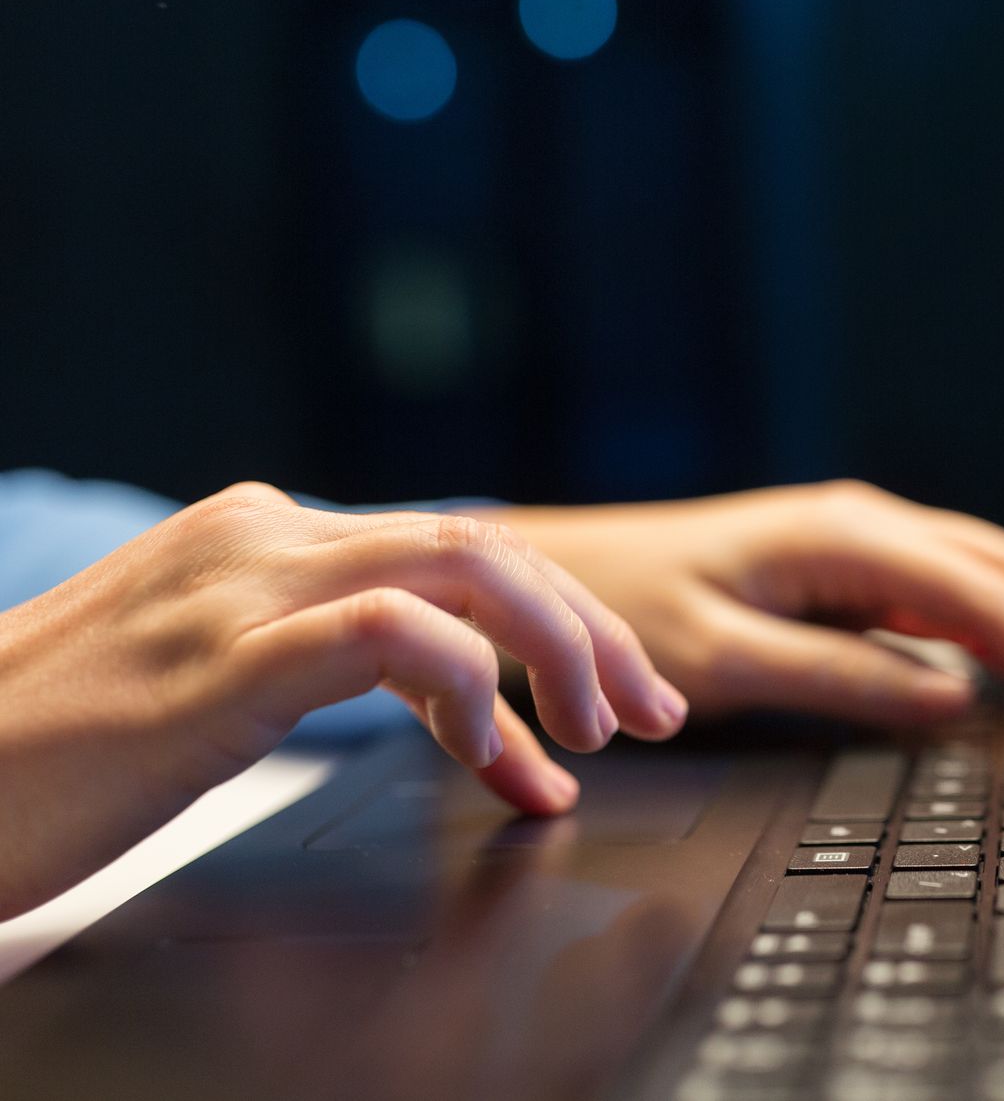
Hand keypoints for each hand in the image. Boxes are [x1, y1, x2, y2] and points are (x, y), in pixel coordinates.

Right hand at [0, 483, 682, 917]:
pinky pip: (392, 636)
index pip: (460, 554)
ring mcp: (239, 586)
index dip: (563, 625)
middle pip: (491, 548)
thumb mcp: (222, 696)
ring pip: (468, 568)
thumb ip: (344, 677)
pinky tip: (494, 749)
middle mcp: (263, 536)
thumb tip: (480, 726)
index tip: (618, 704)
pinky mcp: (218, 661)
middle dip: (595, 632)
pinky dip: (474, 688)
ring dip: (564, 650)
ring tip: (601, 736)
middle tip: (656, 714)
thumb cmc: (53, 756)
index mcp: (265, 537)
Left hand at [491, 480, 1003, 736]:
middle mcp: (868, 525)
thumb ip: (845, 679)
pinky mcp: (852, 570)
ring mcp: (864, 543)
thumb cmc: (619, 616)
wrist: (556, 574)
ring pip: (998, 578)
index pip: (986, 598)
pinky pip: (958, 594)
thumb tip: (954, 702)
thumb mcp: (723, 662)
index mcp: (846, 537)